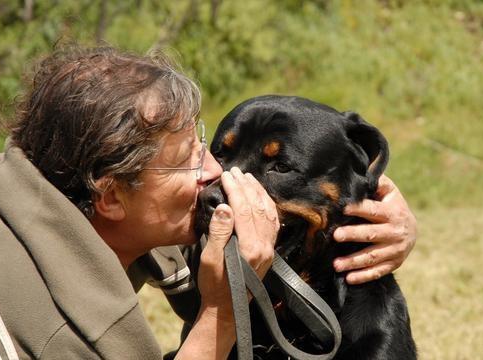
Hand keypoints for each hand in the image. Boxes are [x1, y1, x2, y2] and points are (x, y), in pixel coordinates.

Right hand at [197, 168, 278, 319]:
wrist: (228, 309)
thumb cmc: (214, 285)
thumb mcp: (209, 259)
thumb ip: (218, 232)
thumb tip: (224, 207)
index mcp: (250, 248)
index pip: (244, 209)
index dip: (235, 189)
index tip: (226, 175)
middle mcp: (264, 246)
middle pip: (258, 207)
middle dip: (246, 186)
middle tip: (235, 171)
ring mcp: (269, 249)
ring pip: (268, 213)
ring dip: (258, 193)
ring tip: (248, 178)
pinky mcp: (269, 251)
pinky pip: (272, 222)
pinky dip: (267, 206)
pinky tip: (260, 198)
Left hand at [332, 175, 416, 284]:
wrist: (412, 230)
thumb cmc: (391, 206)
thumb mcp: (389, 192)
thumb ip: (377, 183)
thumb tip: (362, 169)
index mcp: (392, 213)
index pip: (373, 210)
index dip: (359, 208)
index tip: (343, 207)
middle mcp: (395, 232)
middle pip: (371, 234)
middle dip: (353, 235)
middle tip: (336, 236)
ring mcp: (395, 250)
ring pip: (373, 257)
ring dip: (354, 261)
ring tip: (336, 264)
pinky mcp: (393, 263)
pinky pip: (378, 272)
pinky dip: (364, 276)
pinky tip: (349, 278)